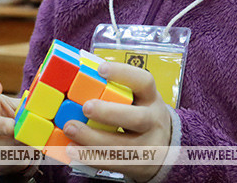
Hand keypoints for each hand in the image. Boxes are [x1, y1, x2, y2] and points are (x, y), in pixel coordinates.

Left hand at [64, 62, 170, 181]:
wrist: (165, 148)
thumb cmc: (142, 115)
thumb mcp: (138, 100)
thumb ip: (116, 90)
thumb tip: (82, 71)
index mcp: (151, 98)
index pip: (144, 82)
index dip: (123, 74)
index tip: (101, 69)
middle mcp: (153, 121)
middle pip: (137, 118)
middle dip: (108, 113)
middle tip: (86, 107)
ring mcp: (148, 146)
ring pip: (122, 146)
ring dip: (92, 138)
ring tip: (71, 128)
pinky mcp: (138, 166)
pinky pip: (112, 163)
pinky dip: (90, 156)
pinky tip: (73, 149)